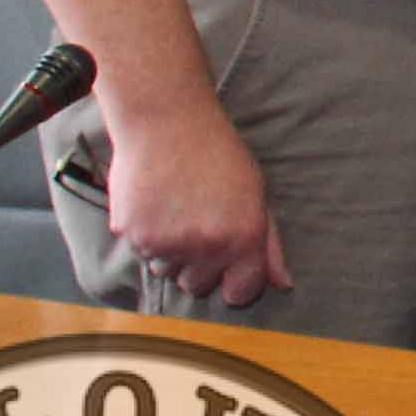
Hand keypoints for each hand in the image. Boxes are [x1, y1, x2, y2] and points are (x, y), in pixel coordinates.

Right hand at [98, 92, 290, 310]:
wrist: (167, 121)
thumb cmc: (217, 154)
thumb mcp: (256, 193)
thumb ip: (268, 245)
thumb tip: (282, 284)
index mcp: (244, 237)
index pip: (240, 294)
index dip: (235, 282)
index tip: (229, 269)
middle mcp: (207, 245)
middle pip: (199, 286)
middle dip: (199, 265)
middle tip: (198, 225)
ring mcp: (167, 242)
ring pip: (167, 272)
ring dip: (170, 253)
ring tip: (175, 210)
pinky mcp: (132, 234)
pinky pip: (141, 253)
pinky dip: (146, 236)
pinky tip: (155, 204)